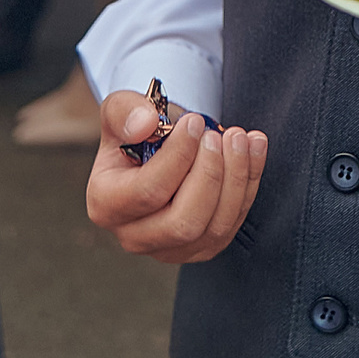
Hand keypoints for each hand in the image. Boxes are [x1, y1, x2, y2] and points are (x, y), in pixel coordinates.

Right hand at [86, 90, 267, 263]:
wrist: (158, 146)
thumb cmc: (137, 129)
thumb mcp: (122, 109)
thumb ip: (127, 111)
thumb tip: (146, 124)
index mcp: (106, 204)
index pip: (148, 191)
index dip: (179, 156)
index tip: (195, 121)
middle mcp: (133, 236)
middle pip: (183, 222)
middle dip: (210, 174)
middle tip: (218, 135)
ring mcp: (170, 248)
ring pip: (213, 228)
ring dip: (236, 178)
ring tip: (239, 137)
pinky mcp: (202, 247)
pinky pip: (232, 224)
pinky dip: (249, 183)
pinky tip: (252, 147)